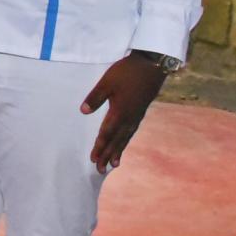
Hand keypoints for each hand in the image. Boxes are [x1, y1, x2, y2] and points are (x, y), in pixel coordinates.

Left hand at [80, 55, 165, 173]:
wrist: (152, 65)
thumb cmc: (127, 72)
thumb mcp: (107, 82)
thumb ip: (95, 97)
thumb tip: (83, 111)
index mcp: (119, 112)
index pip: (106, 134)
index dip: (99, 147)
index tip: (93, 159)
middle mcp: (129, 118)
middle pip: (116, 141)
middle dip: (107, 155)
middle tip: (100, 170)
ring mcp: (137, 116)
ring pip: (126, 138)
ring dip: (118, 151)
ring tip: (114, 165)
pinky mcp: (141, 111)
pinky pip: (132, 131)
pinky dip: (127, 141)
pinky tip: (125, 143)